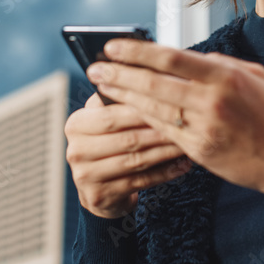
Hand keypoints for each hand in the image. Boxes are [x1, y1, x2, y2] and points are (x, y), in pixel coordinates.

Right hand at [64, 92, 192, 218]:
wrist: (98, 188)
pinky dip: (164, 172)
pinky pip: (140, 182)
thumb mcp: (107, 118)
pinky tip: (182, 165)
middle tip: (185, 123)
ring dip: (165, 151)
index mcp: (76, 124)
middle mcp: (76, 149)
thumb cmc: (111, 142)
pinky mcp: (99, 195)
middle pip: (126, 138)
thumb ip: (119, 98)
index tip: (171, 100)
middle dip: (158, 130)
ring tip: (188, 143)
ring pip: (135, 160)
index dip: (142, 107)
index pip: (112, 113)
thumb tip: (149, 69)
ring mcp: (85, 175)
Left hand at [87, 39, 263, 195]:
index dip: (136, 51)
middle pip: (153, 83)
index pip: (170, 57)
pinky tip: (124, 111)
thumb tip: (185, 56)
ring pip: (152, 109)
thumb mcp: (254, 76)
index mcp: (225, 76)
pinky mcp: (199, 151)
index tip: (112, 46)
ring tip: (100, 87)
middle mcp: (211, 101)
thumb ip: (219, 64)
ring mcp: (204, 128)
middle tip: (94, 68)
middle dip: (119, 74)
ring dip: (122, 97)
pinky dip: (141, 120)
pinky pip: (163, 132)